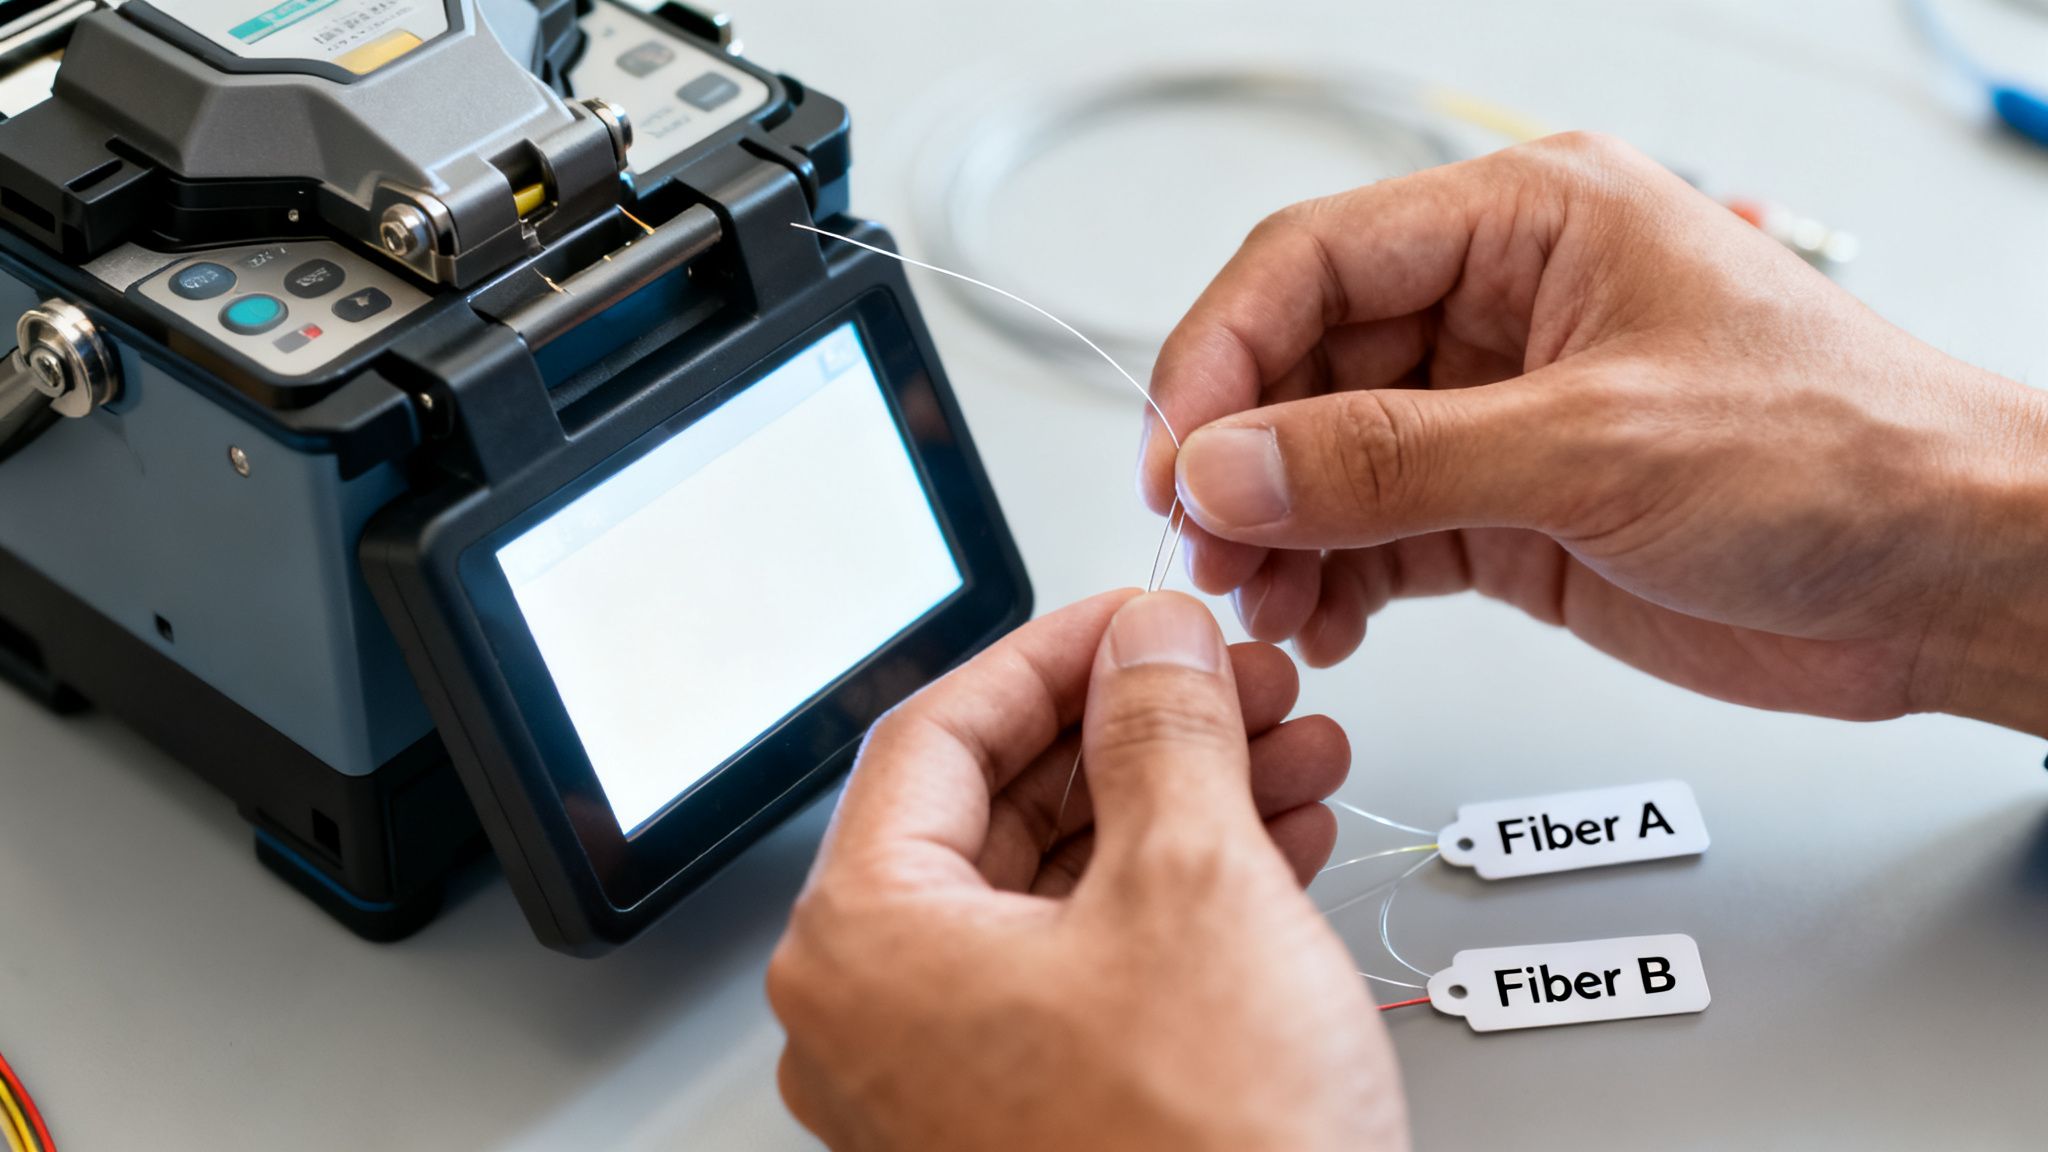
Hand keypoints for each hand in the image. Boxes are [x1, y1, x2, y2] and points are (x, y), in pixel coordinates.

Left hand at [769, 591, 1405, 1150]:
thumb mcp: (1194, 885)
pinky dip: (1181, 894)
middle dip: (1143, 730)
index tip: (1140, 615)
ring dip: (1182, 803)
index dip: (1056, 651)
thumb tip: (1151, 643)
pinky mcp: (1033, 1116)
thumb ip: (1163, 728)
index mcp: (863, 945)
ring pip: (1063, 884)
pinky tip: (1275, 841)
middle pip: (1005, 806)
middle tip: (1232, 681)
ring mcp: (950, 1078)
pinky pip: (1091, 964)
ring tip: (1286, 751)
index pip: (938, 733)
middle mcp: (879, 1016)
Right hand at [1139, 133, 2047, 735]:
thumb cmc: (1844, 456)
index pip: (1313, 262)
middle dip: (1245, 460)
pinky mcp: (1509, 509)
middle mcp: (1502, 309)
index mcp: (1529, 224)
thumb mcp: (1594, 445)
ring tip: (1264, 599)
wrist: (1949, 580)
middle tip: (1207, 544)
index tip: (1178, 453)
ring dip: (1278, 532)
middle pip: (1305, 365)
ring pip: (1328, 459)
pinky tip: (1325, 620)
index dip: (1223, 355)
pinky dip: (1334, 581)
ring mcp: (1500, 414)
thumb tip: (1232, 465)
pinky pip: (1378, 534)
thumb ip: (1391, 458)